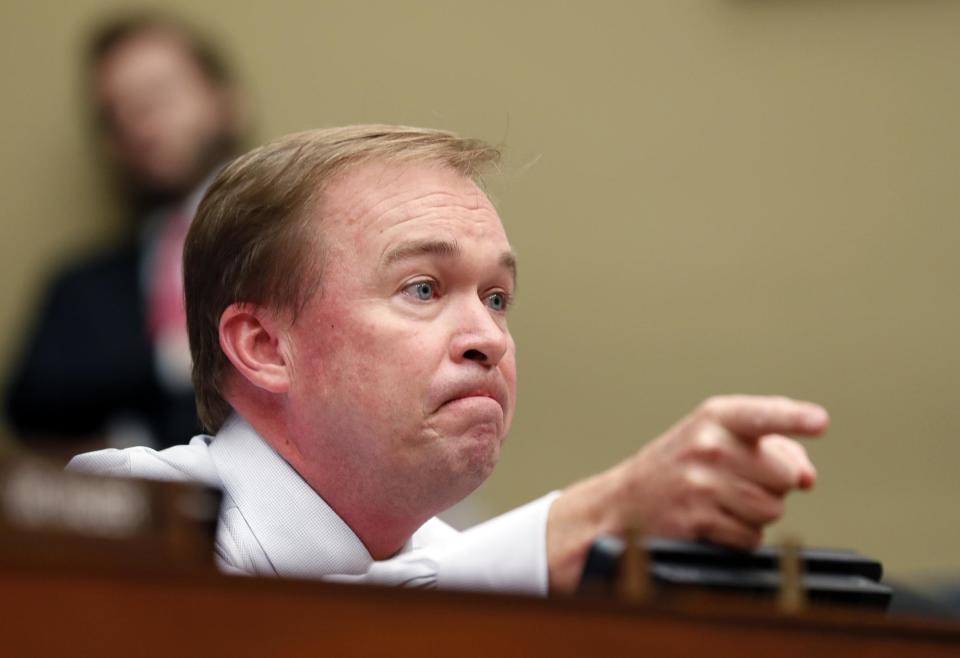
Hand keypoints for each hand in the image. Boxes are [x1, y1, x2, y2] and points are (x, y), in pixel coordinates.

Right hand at [546, 395, 827, 592]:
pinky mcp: (698, 518)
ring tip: (722, 502)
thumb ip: (771, 448)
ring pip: (772, 510)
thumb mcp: (716, 441)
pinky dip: (738, 537)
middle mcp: (708, 445)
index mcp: (716, 417)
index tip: (819, 421)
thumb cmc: (678, 469)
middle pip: (784, 475)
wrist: (622, 504)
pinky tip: (713, 522)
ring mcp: (702, 482)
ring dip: (755, 514)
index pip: (763, 415)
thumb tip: (808, 476)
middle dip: (773, 486)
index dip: (794, 419)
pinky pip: (750, 536)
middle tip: (738, 482)